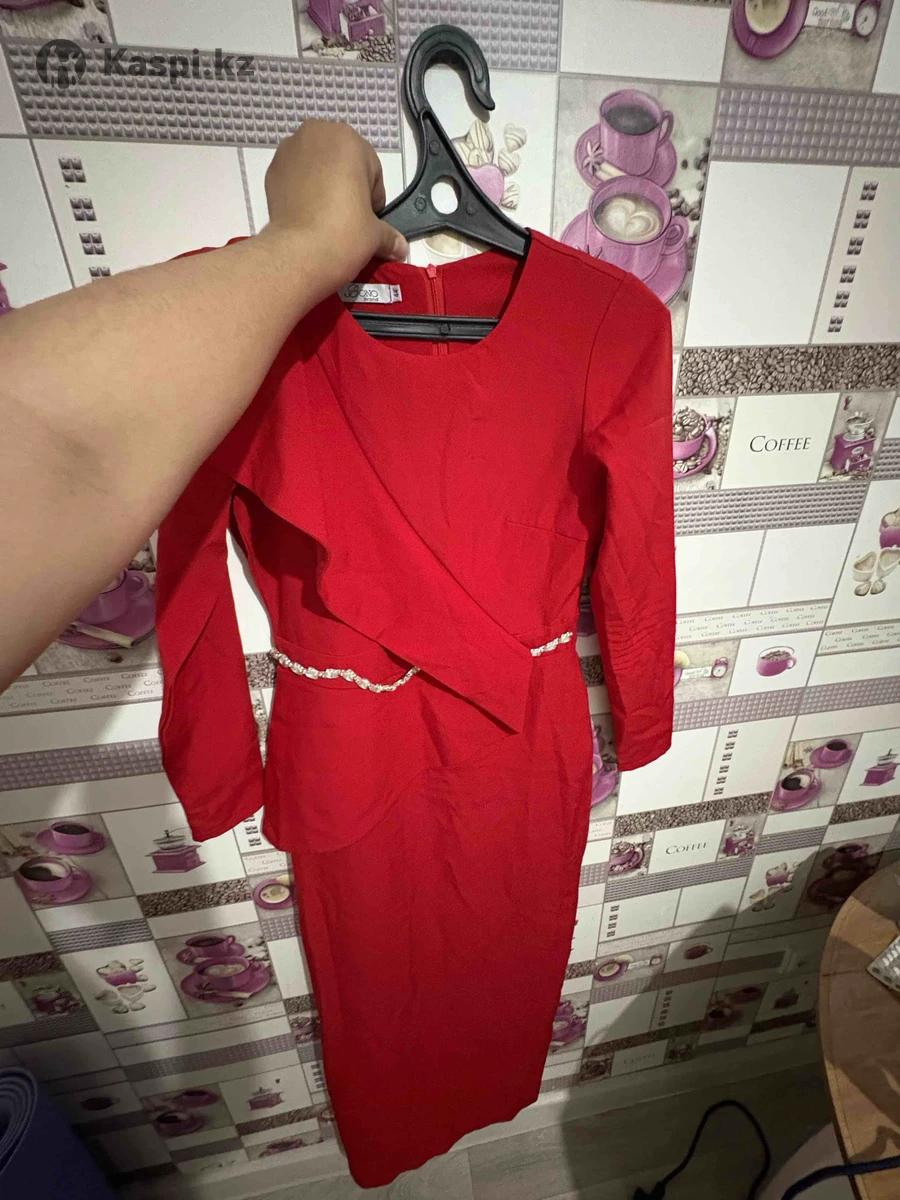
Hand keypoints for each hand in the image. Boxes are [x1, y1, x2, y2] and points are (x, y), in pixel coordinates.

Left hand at [261, 119, 407, 300]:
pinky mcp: (271, 170)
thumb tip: (401, 248)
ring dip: (322, 185)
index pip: (371, 170)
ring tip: (324, 217)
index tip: (366, 220)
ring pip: (316, 167)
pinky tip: (306, 215)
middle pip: (342, 162)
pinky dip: (301, 191)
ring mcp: (289, 150)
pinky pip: (295, 177)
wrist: (298, 254)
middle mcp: (316, 133)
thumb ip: (389, 235)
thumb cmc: (344, 233)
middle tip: (345, 218)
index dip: (371, 199)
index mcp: (348, 138)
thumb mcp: (376, 235)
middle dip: (346, 186)